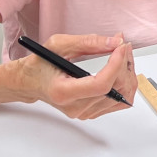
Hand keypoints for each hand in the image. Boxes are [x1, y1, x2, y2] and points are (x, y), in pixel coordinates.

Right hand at [11, 32, 136, 118]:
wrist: (30, 83)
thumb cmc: (40, 64)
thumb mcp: (58, 45)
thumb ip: (88, 42)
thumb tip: (115, 43)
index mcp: (64, 92)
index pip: (101, 85)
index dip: (116, 65)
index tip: (121, 47)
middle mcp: (75, 107)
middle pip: (114, 90)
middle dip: (124, 64)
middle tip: (122, 44)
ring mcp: (84, 113)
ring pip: (121, 96)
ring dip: (126, 73)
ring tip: (121, 54)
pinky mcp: (91, 112)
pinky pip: (118, 101)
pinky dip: (124, 83)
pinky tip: (119, 68)